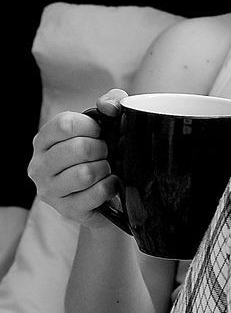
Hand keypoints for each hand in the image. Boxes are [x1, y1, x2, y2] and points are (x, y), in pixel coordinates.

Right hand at [27, 89, 126, 226]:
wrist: (100, 195)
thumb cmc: (97, 154)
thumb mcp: (101, 123)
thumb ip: (109, 102)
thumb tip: (109, 106)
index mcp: (43, 140)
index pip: (64, 124)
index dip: (91, 126)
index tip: (99, 132)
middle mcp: (39, 166)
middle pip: (77, 148)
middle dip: (101, 149)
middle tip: (105, 153)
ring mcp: (49, 190)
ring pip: (85, 173)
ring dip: (104, 169)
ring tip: (106, 169)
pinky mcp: (66, 210)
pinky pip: (95, 194)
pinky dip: (109, 187)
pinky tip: (109, 184)